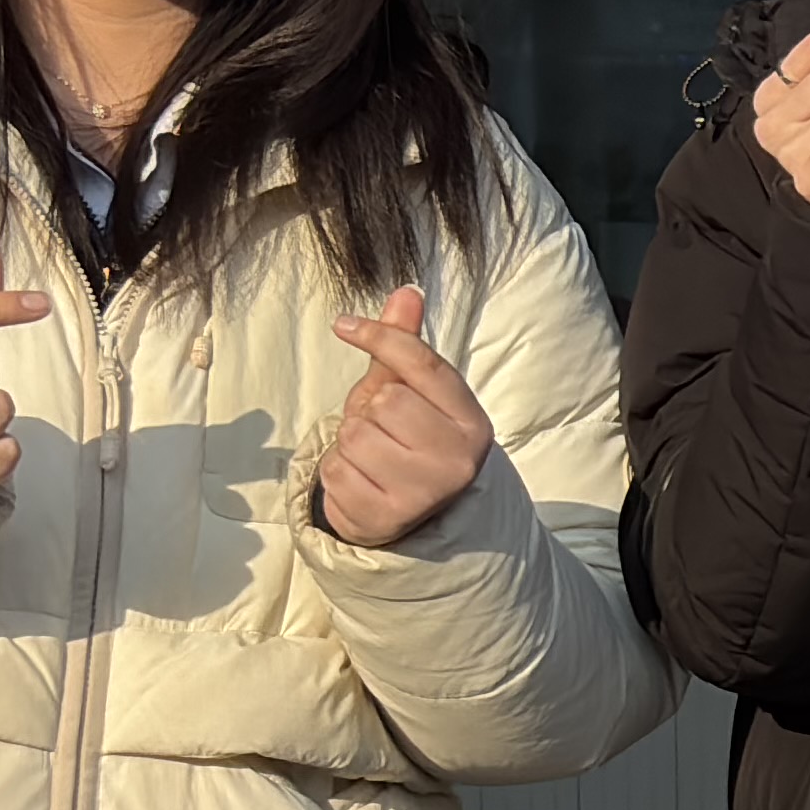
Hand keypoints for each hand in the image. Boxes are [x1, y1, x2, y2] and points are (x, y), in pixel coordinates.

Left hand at [314, 281, 495, 550]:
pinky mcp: (387, 516)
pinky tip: (360, 481)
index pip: (424, 364)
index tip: (344, 325)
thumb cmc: (407, 443)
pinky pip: (336, 470)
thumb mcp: (411, 393)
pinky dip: (337, 471)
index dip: (381, 336)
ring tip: (371, 458)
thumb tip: (405, 292)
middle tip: (381, 430)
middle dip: (369, 410)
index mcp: (472, 422)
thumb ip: (405, 347)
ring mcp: (424, 492)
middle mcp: (457, 459)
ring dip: (349, 443)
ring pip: (356, 435)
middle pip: (386, 400)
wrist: (409, 517)